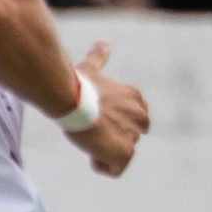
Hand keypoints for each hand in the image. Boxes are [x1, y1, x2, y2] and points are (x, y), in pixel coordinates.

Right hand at [65, 38, 147, 177]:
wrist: (71, 100)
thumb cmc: (77, 86)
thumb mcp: (90, 69)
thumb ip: (99, 57)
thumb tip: (103, 41)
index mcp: (134, 98)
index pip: (131, 118)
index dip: (111, 122)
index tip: (94, 116)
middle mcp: (140, 116)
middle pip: (127, 137)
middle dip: (110, 137)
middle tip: (91, 129)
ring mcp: (134, 135)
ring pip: (119, 154)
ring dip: (103, 151)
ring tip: (89, 139)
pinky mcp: (125, 153)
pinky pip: (115, 169)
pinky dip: (101, 165)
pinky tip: (90, 151)